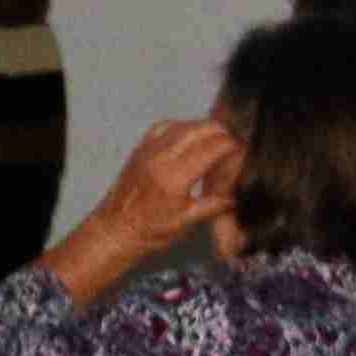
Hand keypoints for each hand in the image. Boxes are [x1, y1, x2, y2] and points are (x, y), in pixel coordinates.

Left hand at [43, 118, 241, 303]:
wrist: (114, 229)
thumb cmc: (151, 230)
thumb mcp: (186, 221)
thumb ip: (212, 205)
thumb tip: (235, 197)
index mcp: (175, 176)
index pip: (210, 148)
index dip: (230, 145)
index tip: (241, 148)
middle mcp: (161, 157)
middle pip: (198, 129)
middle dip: (220, 131)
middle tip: (231, 141)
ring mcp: (148, 149)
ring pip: (181, 124)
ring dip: (201, 127)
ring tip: (215, 137)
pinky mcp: (139, 148)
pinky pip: (163, 127)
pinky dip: (181, 126)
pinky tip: (189, 135)